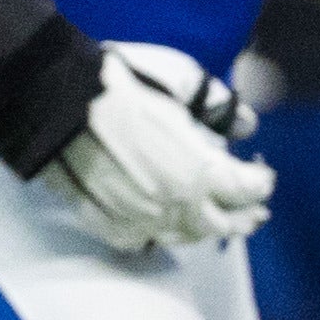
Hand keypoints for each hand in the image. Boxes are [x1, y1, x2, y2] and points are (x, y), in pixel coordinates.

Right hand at [48, 40, 274, 253]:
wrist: (56, 98)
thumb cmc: (122, 82)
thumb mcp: (183, 79)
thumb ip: (221, 106)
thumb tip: (246, 126)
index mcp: (200, 172)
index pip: (247, 190)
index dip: (260, 183)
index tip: (263, 176)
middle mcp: (175, 205)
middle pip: (222, 224)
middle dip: (244, 216)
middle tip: (255, 213)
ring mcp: (141, 221)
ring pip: (185, 237)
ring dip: (205, 228)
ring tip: (216, 222)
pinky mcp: (110, 226)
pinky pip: (145, 240)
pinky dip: (161, 233)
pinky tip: (167, 223)